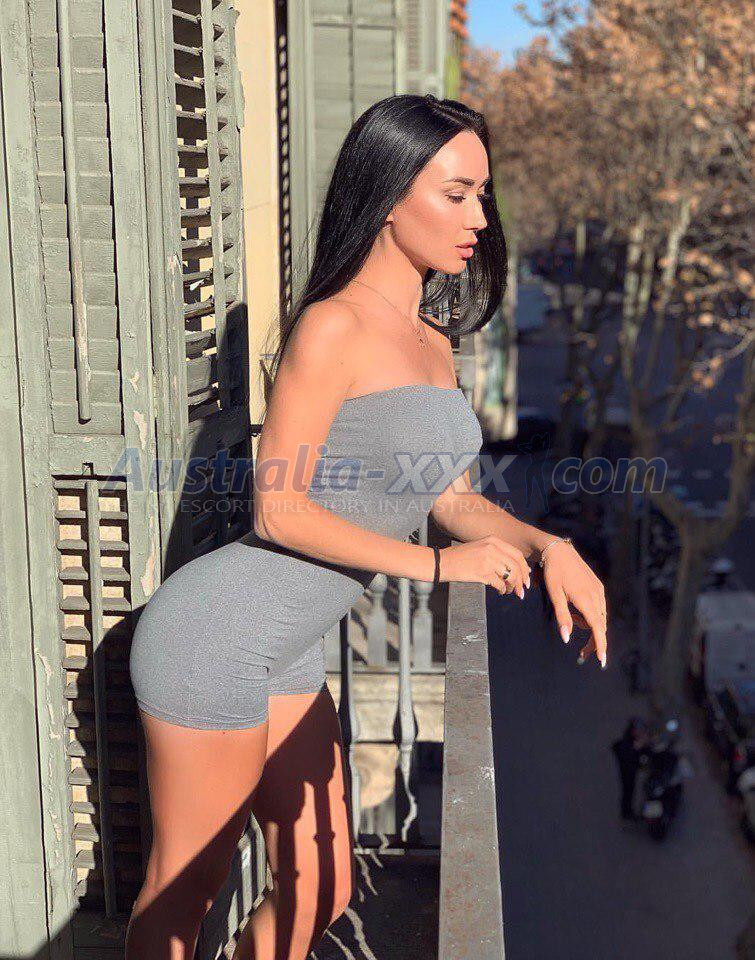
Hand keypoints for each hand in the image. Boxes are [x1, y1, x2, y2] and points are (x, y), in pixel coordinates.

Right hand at [439, 536, 530, 598]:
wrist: (443, 562)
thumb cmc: (461, 558)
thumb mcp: (481, 547)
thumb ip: (498, 554)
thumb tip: (518, 569)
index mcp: (493, 540)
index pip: (517, 554)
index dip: (525, 568)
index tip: (527, 578)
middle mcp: (492, 548)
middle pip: (516, 566)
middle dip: (522, 580)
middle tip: (522, 591)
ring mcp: (487, 560)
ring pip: (510, 576)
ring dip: (513, 587)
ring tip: (510, 592)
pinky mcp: (482, 572)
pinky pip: (500, 584)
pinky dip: (503, 590)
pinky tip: (500, 592)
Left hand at [541, 540, 607, 667]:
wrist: (559, 551)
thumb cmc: (553, 572)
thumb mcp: (554, 595)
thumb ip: (562, 617)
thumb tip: (566, 638)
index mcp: (586, 599)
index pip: (597, 628)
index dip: (600, 645)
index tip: (601, 661)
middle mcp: (596, 595)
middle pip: (600, 626)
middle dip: (594, 642)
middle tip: (581, 655)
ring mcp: (599, 591)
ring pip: (600, 617)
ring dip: (590, 628)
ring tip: (572, 620)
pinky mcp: (598, 587)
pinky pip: (598, 608)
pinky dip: (590, 616)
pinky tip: (577, 612)